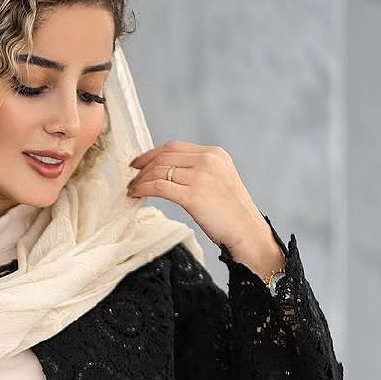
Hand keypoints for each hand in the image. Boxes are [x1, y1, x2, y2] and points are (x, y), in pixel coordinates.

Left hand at [127, 140, 282, 274]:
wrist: (248, 233)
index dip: (152, 154)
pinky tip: (137, 195)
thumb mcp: (219, 182)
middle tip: (132, 179)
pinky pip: (159, 186)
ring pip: (159, 170)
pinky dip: (144, 189)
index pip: (174, 146)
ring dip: (141, 180)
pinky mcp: (194, 195)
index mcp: (215, 154)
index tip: (139, 163)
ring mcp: (201, 176)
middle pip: (164, 156)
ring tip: (133, 190)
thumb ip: (199, 172)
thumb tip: (169, 173)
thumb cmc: (232, 215)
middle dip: (144, 167)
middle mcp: (208, 160)